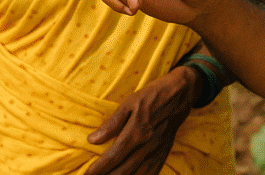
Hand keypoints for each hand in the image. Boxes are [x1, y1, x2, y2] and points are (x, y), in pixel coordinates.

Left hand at [84, 66, 198, 174]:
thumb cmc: (150, 97)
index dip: (98, 169)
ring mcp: (156, 153)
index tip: (86, 174)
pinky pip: (151, 174)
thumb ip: (111, 123)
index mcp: (136, 132)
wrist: (178, 97)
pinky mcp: (162, 156)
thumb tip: (92, 140)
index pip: (113, 157)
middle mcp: (147, 146)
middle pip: (123, 171)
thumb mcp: (129, 103)